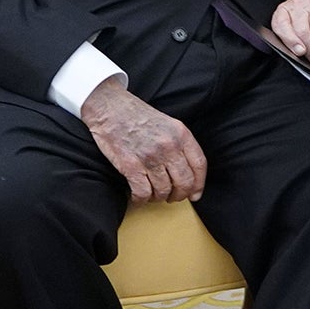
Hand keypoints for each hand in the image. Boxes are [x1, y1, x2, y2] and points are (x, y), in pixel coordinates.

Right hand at [79, 78, 206, 203]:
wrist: (110, 108)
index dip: (199, 185)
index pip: (199, 165)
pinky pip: (143, 193)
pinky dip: (141, 199)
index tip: (195, 195)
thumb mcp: (168, 124)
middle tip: (172, 197)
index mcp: (181, 134)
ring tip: (153, 194)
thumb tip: (189, 172)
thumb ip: (180, 145)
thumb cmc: (138, 116)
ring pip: (164, 190)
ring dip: (159, 198)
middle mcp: (169, 146)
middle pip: (184, 182)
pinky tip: (138, 197)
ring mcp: (150, 157)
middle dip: (179, 195)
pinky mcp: (131, 166)